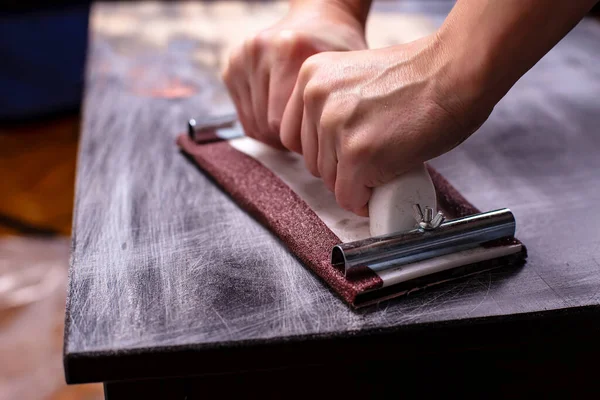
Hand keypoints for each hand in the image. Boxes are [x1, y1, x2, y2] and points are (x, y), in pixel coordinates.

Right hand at [222, 1, 367, 148]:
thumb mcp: (350, 76)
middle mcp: (261, 50)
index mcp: (290, 50)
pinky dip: (263, 124)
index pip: (283, 124)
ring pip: (254, 124)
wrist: (320, 19)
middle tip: (310, 137)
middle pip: (266, 125)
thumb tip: (335, 164)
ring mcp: (243, 57)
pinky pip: (245, 117)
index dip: (303, 141)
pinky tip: (282, 116)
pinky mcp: (232, 66)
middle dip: (288, 140)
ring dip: (276, 135)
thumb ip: (340, 112)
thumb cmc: (339, 52)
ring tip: (298, 127)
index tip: (320, 140)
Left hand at [280, 35, 490, 215]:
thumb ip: (333, 106)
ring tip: (385, 165)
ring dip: (356, 183)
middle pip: (312, 161)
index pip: (293, 135)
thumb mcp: (355, 80)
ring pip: (330, 181)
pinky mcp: (357, 153)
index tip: (345, 152)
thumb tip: (326, 149)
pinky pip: (349, 196)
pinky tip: (383, 186)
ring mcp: (335, 126)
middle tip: (373, 158)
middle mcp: (316, 98)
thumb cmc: (420, 77)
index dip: (322, 151)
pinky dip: (365, 200)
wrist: (456, 72)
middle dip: (341, 168)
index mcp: (311, 76)